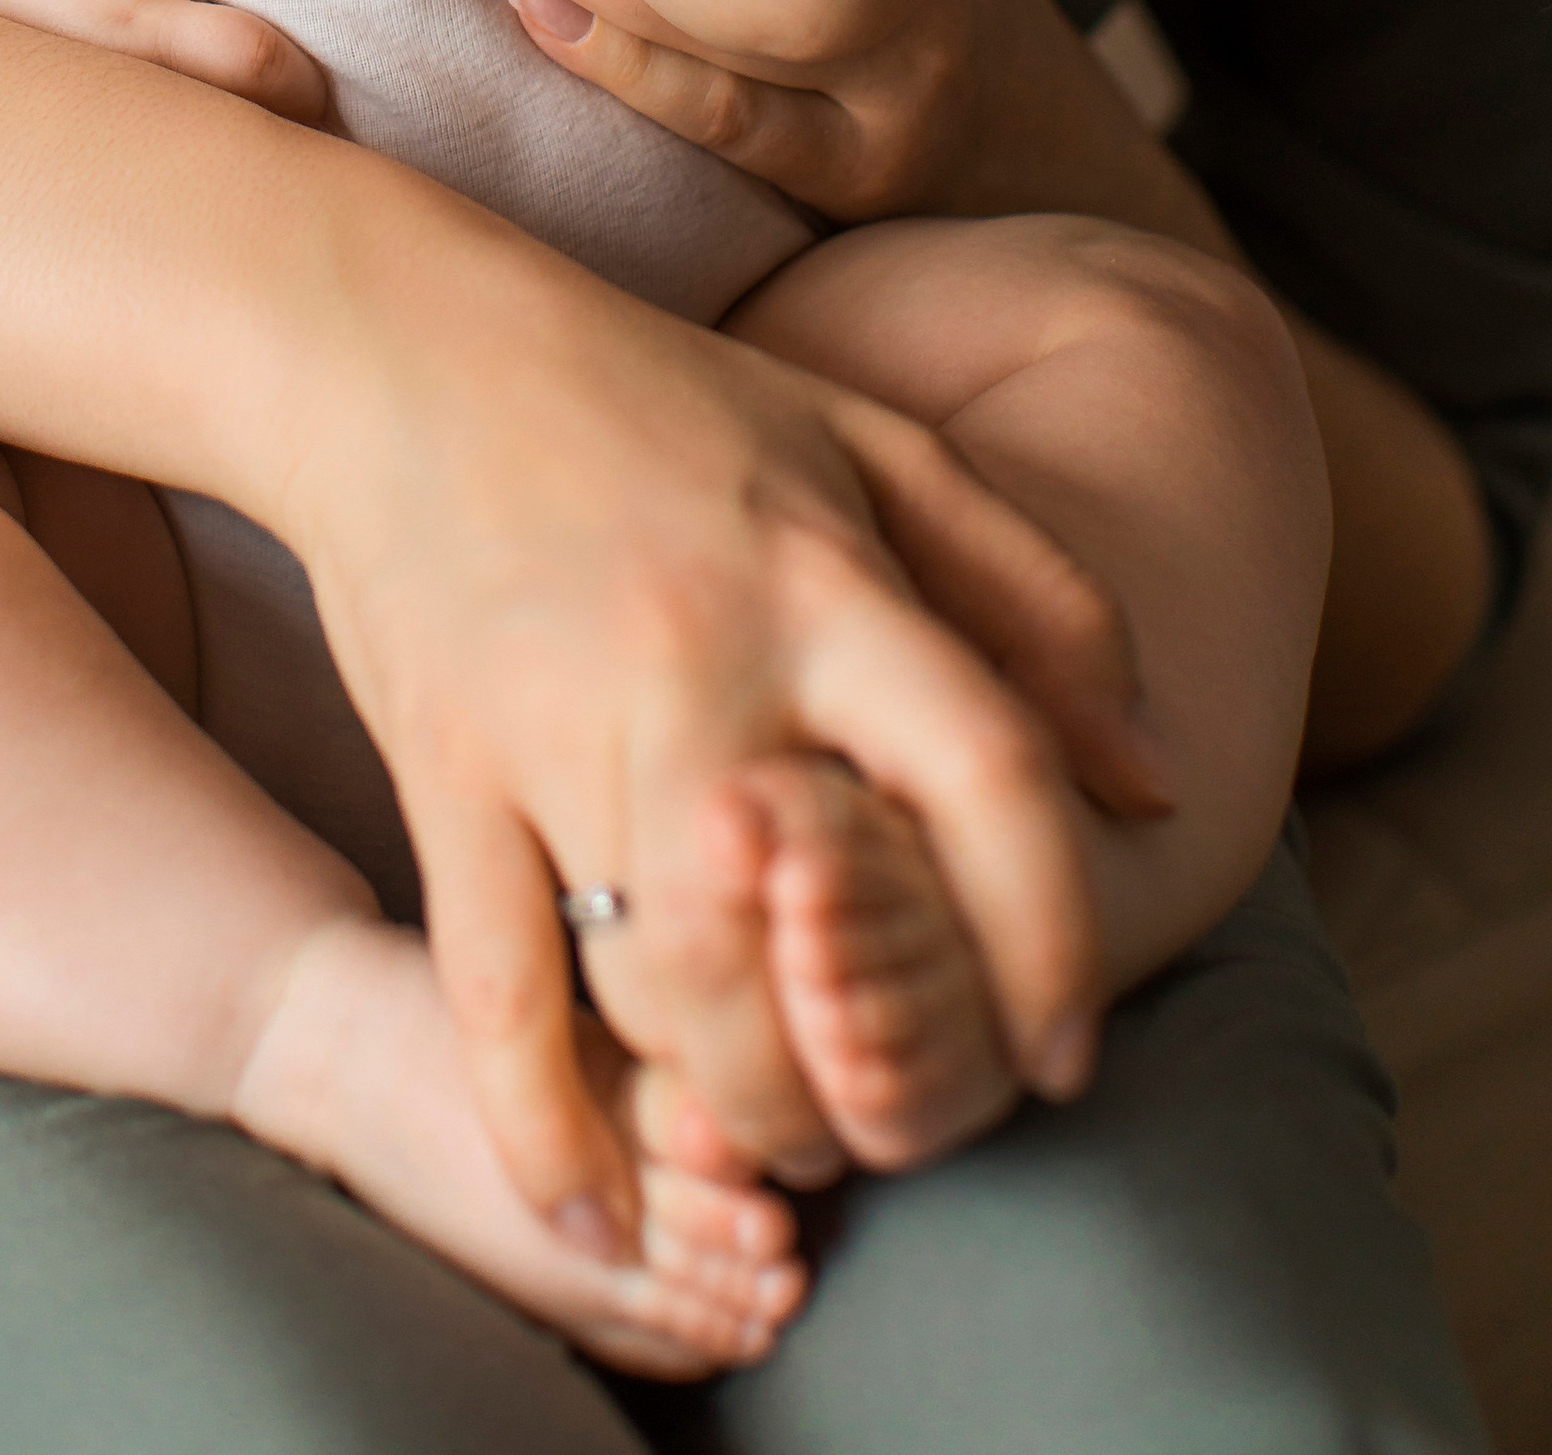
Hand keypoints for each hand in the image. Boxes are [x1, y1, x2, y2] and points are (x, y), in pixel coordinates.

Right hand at [291, 234, 1165, 1244]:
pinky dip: (542, 1119)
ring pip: (669, 982)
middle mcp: (703, 660)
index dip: (1047, 934)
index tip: (1065, 1048)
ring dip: (733, 1102)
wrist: (399, 348)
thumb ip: (1035, 599)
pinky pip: (496, 986)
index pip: (986, 775)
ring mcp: (562, 724)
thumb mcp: (871, 446)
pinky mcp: (444, 770)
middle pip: (819, 936)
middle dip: (873, 1074)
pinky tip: (591, 1204)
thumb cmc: (654, 399)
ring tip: (773, 1140)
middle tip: (895, 1126)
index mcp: (826, 579)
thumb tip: (1151, 781)